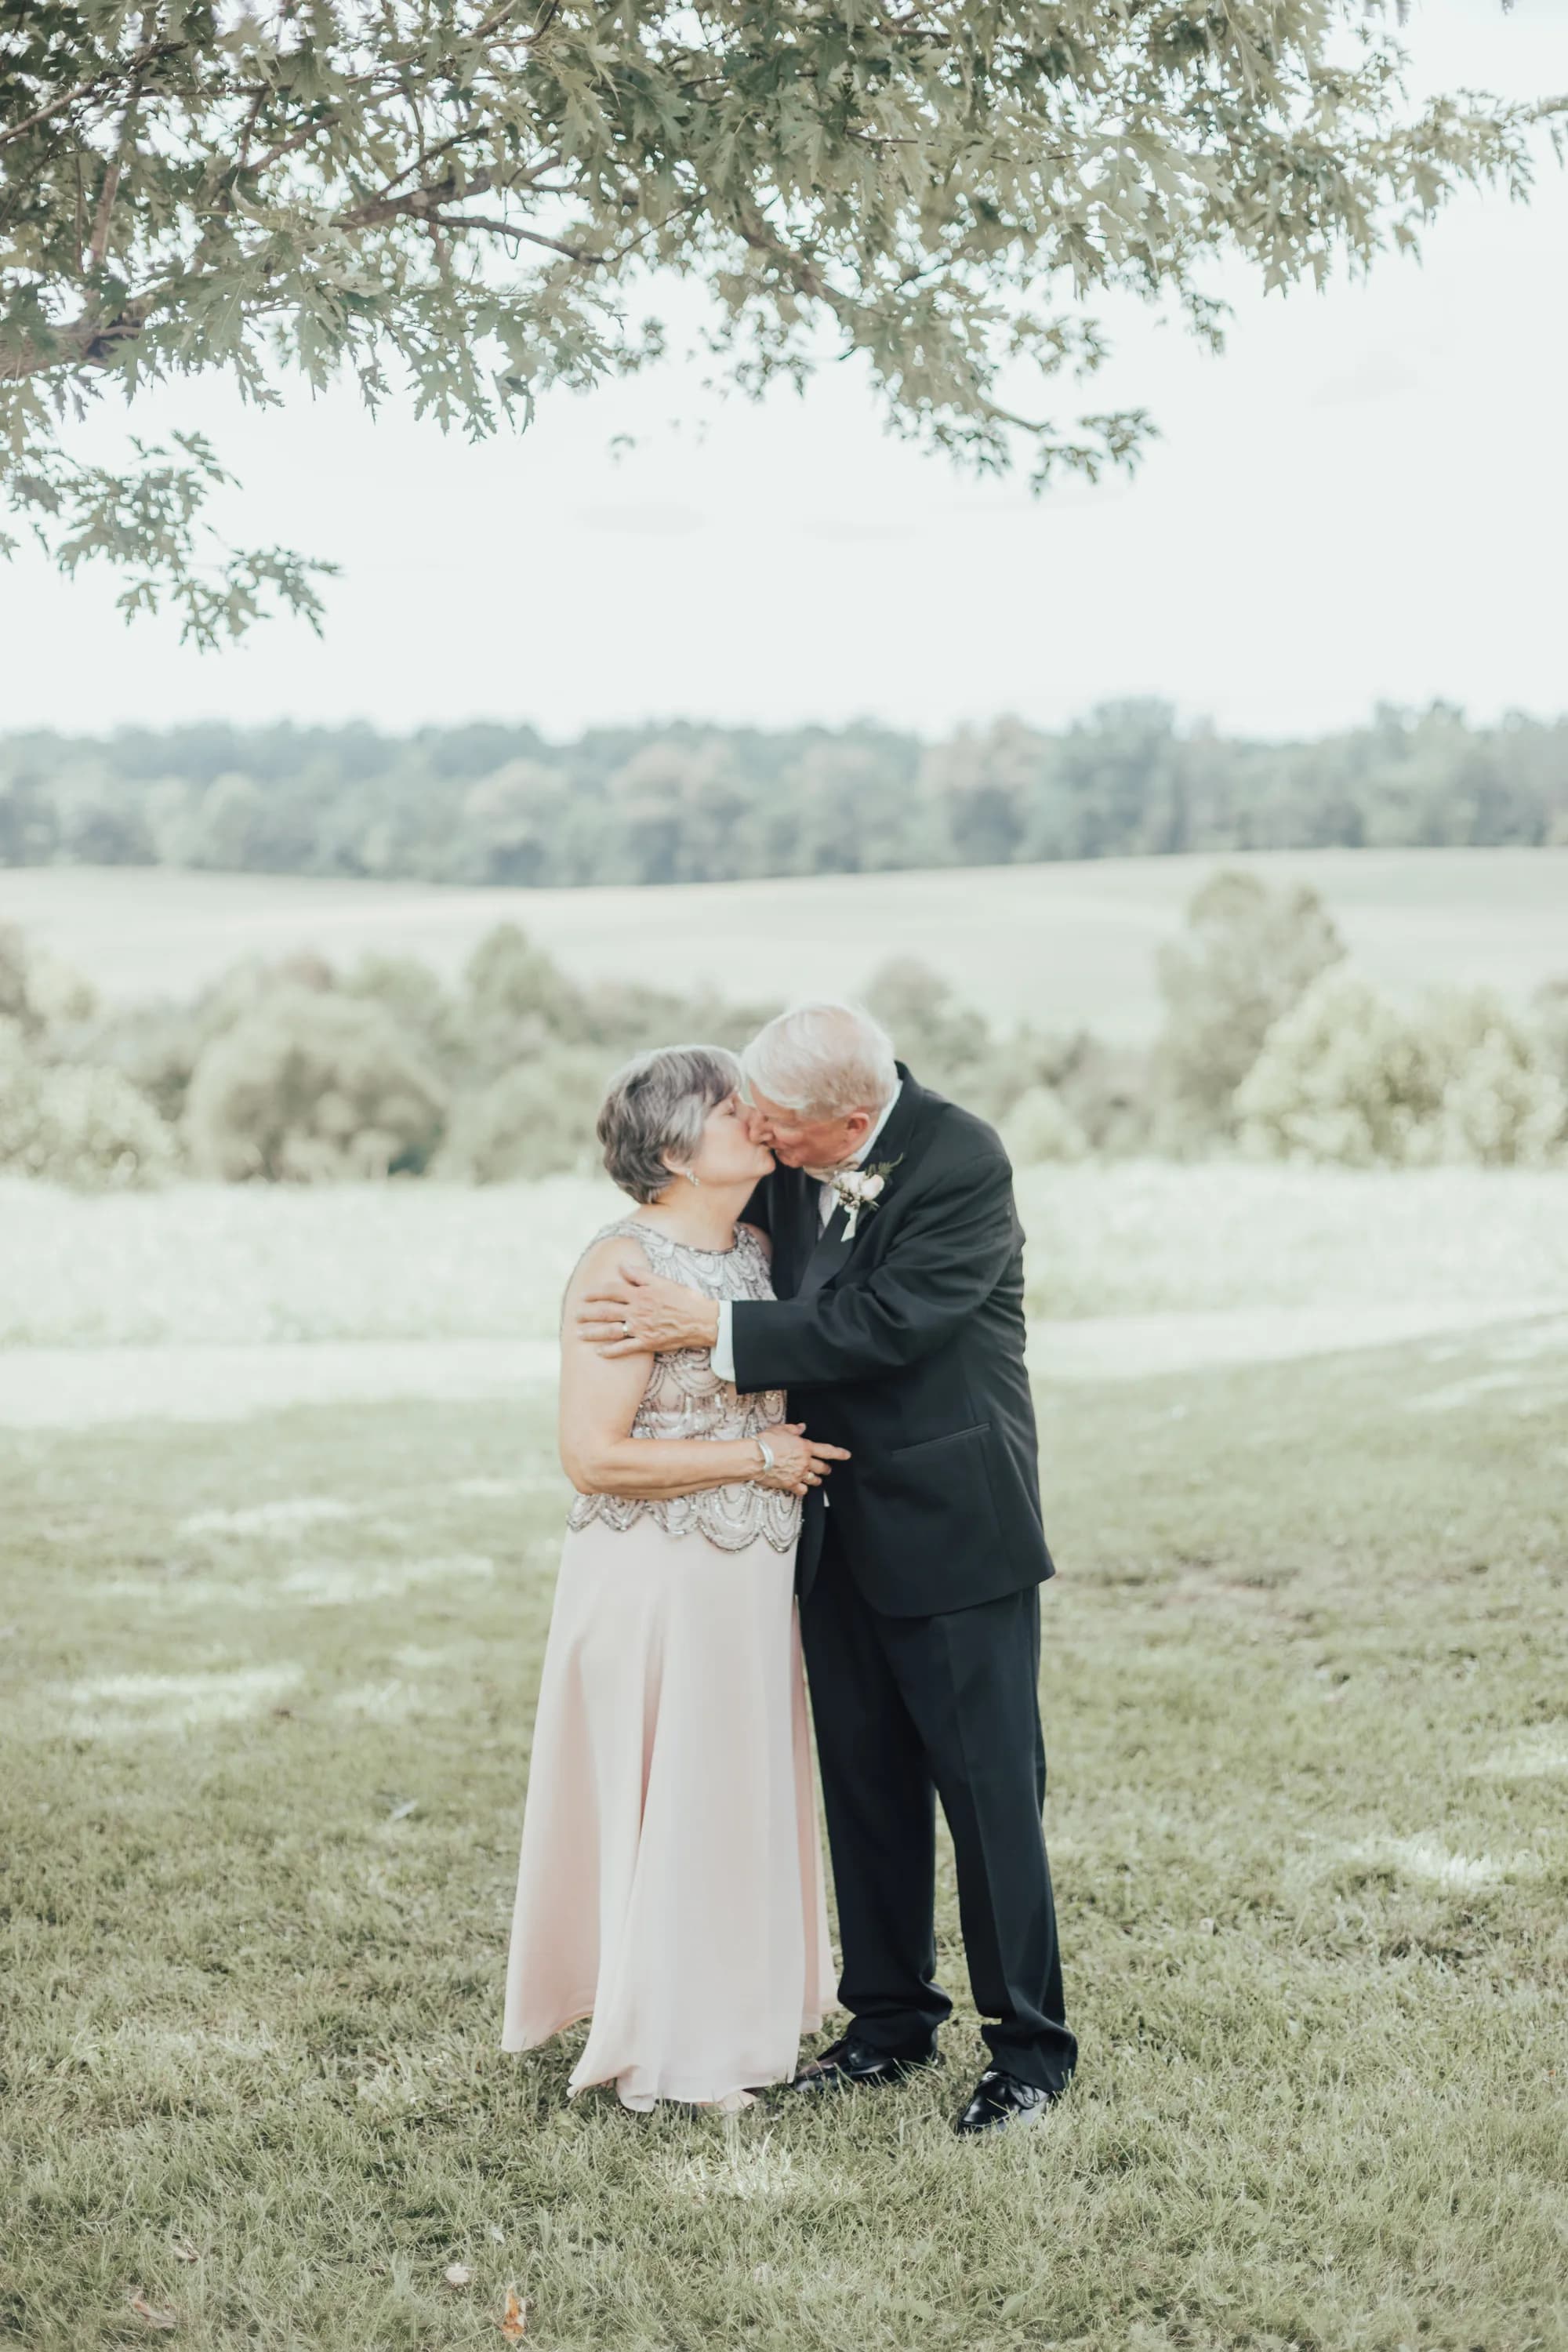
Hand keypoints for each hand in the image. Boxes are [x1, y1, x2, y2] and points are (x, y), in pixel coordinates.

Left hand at [578, 1260, 718, 1355]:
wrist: (702, 1320)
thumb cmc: (684, 1298)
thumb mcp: (662, 1281)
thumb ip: (639, 1274)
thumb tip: (621, 1266)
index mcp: (640, 1293)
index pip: (611, 1291)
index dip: (595, 1293)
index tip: (583, 1295)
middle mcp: (637, 1311)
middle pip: (606, 1311)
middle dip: (588, 1313)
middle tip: (574, 1315)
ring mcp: (641, 1328)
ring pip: (611, 1330)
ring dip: (593, 1332)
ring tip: (579, 1334)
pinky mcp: (648, 1343)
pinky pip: (625, 1348)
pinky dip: (611, 1351)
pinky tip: (599, 1352)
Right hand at [755, 1423, 851, 1495]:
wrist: (755, 1457)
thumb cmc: (766, 1442)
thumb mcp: (781, 1429)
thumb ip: (794, 1429)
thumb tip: (802, 1427)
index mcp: (805, 1447)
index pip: (827, 1451)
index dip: (839, 1453)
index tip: (847, 1455)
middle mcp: (805, 1462)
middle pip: (822, 1467)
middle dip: (826, 1469)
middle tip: (827, 1469)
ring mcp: (798, 1474)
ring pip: (814, 1480)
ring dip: (817, 1479)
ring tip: (816, 1479)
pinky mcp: (790, 1484)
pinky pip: (802, 1490)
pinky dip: (803, 1490)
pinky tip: (801, 1488)